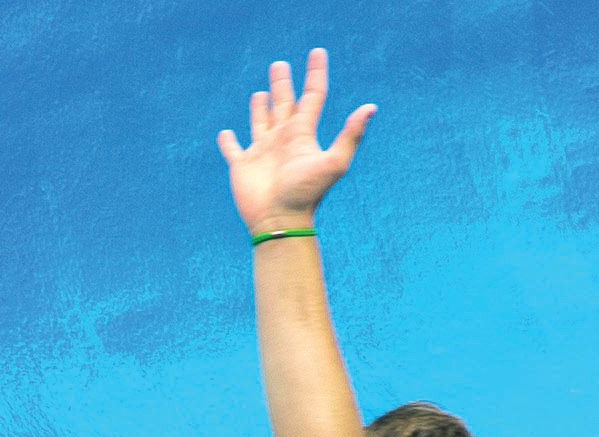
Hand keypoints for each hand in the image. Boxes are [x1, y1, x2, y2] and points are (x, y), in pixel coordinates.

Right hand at [219, 50, 373, 234]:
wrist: (281, 220)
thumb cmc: (307, 193)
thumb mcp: (334, 162)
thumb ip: (350, 135)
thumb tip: (371, 107)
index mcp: (302, 135)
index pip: (312, 97)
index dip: (316, 74)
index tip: (318, 52)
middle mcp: (283, 140)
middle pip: (284, 104)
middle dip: (282, 84)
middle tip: (280, 65)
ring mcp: (262, 152)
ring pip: (261, 122)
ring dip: (259, 108)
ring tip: (260, 94)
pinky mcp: (242, 165)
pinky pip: (233, 149)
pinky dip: (228, 141)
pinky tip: (226, 134)